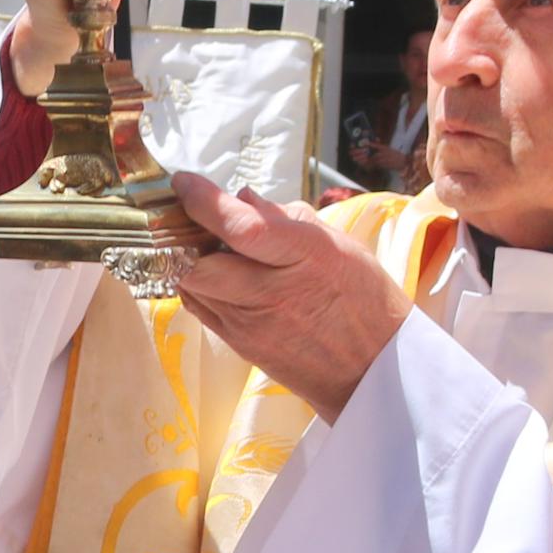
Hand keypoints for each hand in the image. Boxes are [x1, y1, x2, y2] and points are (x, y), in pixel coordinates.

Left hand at [168, 171, 409, 423]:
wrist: (371, 370)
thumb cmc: (363, 299)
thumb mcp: (339, 245)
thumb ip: (287, 219)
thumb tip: (243, 197)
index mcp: (306, 256)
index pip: (242, 226)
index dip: (204, 202)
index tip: (184, 182)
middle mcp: (273, 291)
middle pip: (199, 262)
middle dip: (181, 234)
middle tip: (184, 215)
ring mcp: (251, 322)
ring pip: (191, 284)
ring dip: (183, 259)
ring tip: (196, 242)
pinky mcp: (239, 344)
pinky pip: (198, 307)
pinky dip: (193, 284)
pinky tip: (207, 272)